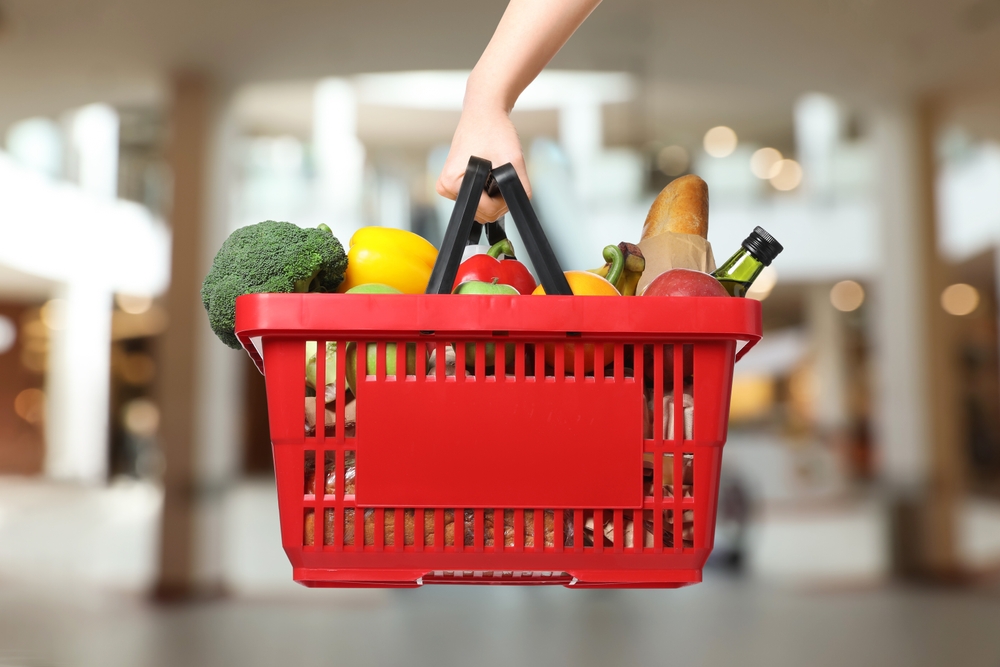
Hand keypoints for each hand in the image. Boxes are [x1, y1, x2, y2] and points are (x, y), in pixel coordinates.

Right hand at [435, 103, 531, 222]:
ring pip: (479, 209)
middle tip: (502, 174)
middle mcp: (446, 187)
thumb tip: (520, 204)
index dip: (503, 200)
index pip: (485, 210)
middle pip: (481, 213)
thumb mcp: (514, 160)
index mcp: (453, 182)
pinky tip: (487, 173)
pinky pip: (475, 199)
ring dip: (493, 196)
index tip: (506, 180)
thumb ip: (521, 187)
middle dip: (498, 199)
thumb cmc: (493, 130)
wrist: (484, 113)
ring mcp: (447, 187)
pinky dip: (486, 191)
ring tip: (494, 170)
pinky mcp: (452, 184)